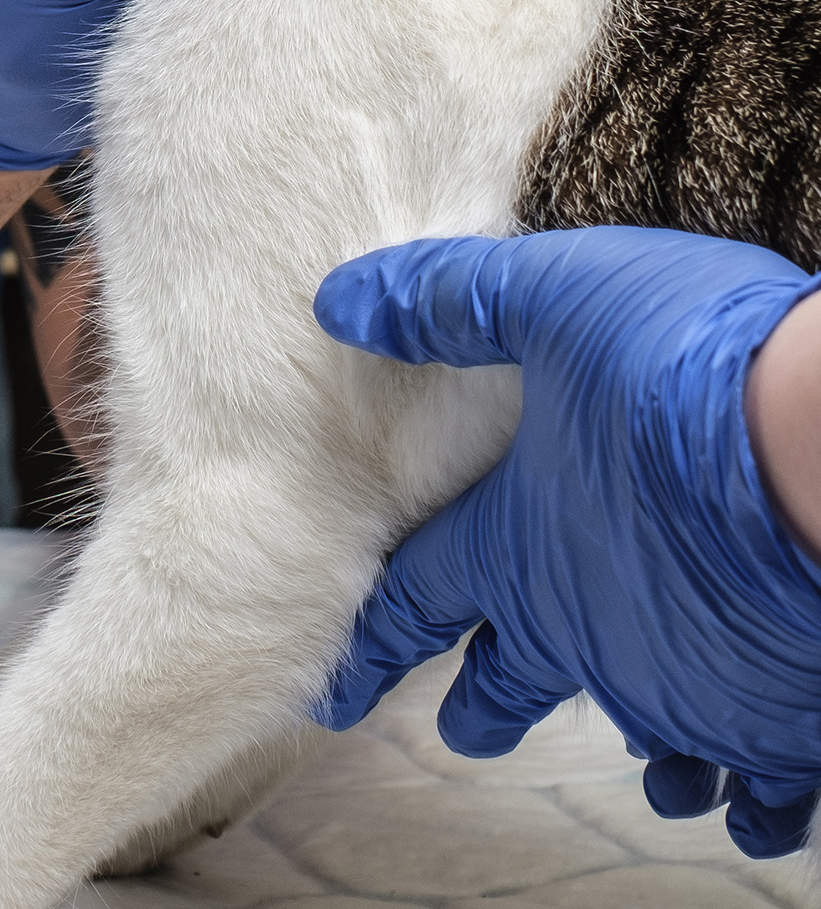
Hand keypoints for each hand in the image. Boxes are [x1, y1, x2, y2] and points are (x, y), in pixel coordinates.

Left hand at [316, 228, 820, 859]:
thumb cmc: (681, 368)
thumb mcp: (544, 302)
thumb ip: (442, 305)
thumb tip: (336, 304)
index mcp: (520, 548)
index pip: (420, 597)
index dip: (375, 638)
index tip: (334, 696)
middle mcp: (594, 634)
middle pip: (519, 681)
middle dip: (487, 706)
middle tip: (463, 732)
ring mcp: (693, 686)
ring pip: (653, 740)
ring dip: (646, 755)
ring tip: (647, 780)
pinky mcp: (782, 714)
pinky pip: (762, 781)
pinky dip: (752, 797)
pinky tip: (751, 809)